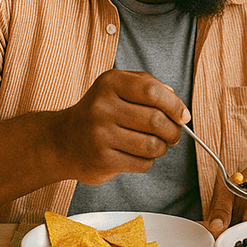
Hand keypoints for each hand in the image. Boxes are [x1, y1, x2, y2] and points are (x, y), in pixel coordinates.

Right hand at [40, 69, 187, 184]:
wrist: (63, 140)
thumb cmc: (99, 112)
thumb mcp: (117, 88)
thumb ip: (147, 86)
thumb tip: (177, 103)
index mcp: (110, 83)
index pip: (152, 91)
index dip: (175, 105)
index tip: (183, 116)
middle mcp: (102, 106)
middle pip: (156, 120)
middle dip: (172, 131)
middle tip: (172, 135)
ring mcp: (100, 134)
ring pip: (152, 145)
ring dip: (161, 148)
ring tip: (156, 145)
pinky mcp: (102, 159)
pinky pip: (142, 163)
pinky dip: (147, 161)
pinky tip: (137, 154)